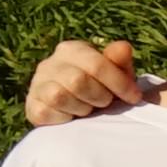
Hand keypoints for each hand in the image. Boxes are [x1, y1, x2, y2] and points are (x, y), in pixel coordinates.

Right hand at [27, 39, 158, 124]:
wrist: (79, 113)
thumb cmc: (102, 88)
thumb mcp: (117, 74)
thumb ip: (120, 62)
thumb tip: (123, 47)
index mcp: (72, 50)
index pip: (96, 64)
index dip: (119, 83)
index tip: (134, 97)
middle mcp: (50, 63)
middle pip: (78, 81)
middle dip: (100, 97)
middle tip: (105, 103)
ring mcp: (37, 84)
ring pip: (59, 96)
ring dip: (82, 108)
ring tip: (88, 109)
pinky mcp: (31, 106)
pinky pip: (47, 113)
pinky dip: (65, 119)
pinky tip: (72, 117)